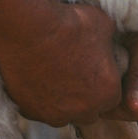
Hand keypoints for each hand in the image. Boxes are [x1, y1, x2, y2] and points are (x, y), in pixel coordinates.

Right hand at [0, 2, 121, 126]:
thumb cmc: (68, 24)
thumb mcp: (102, 25)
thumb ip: (109, 40)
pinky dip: (37, 101)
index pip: (111, 97)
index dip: (101, 84)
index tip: (90, 71)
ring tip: (52, 79)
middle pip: (89, 110)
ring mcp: (59, 114)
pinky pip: (38, 112)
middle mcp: (86, 110)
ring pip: (64, 115)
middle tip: (72, 76)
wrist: (26, 27)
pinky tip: (34, 83)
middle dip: (84, 98)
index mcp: (109, 93)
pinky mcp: (33, 112)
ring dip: (61, 102)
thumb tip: (108, 37)